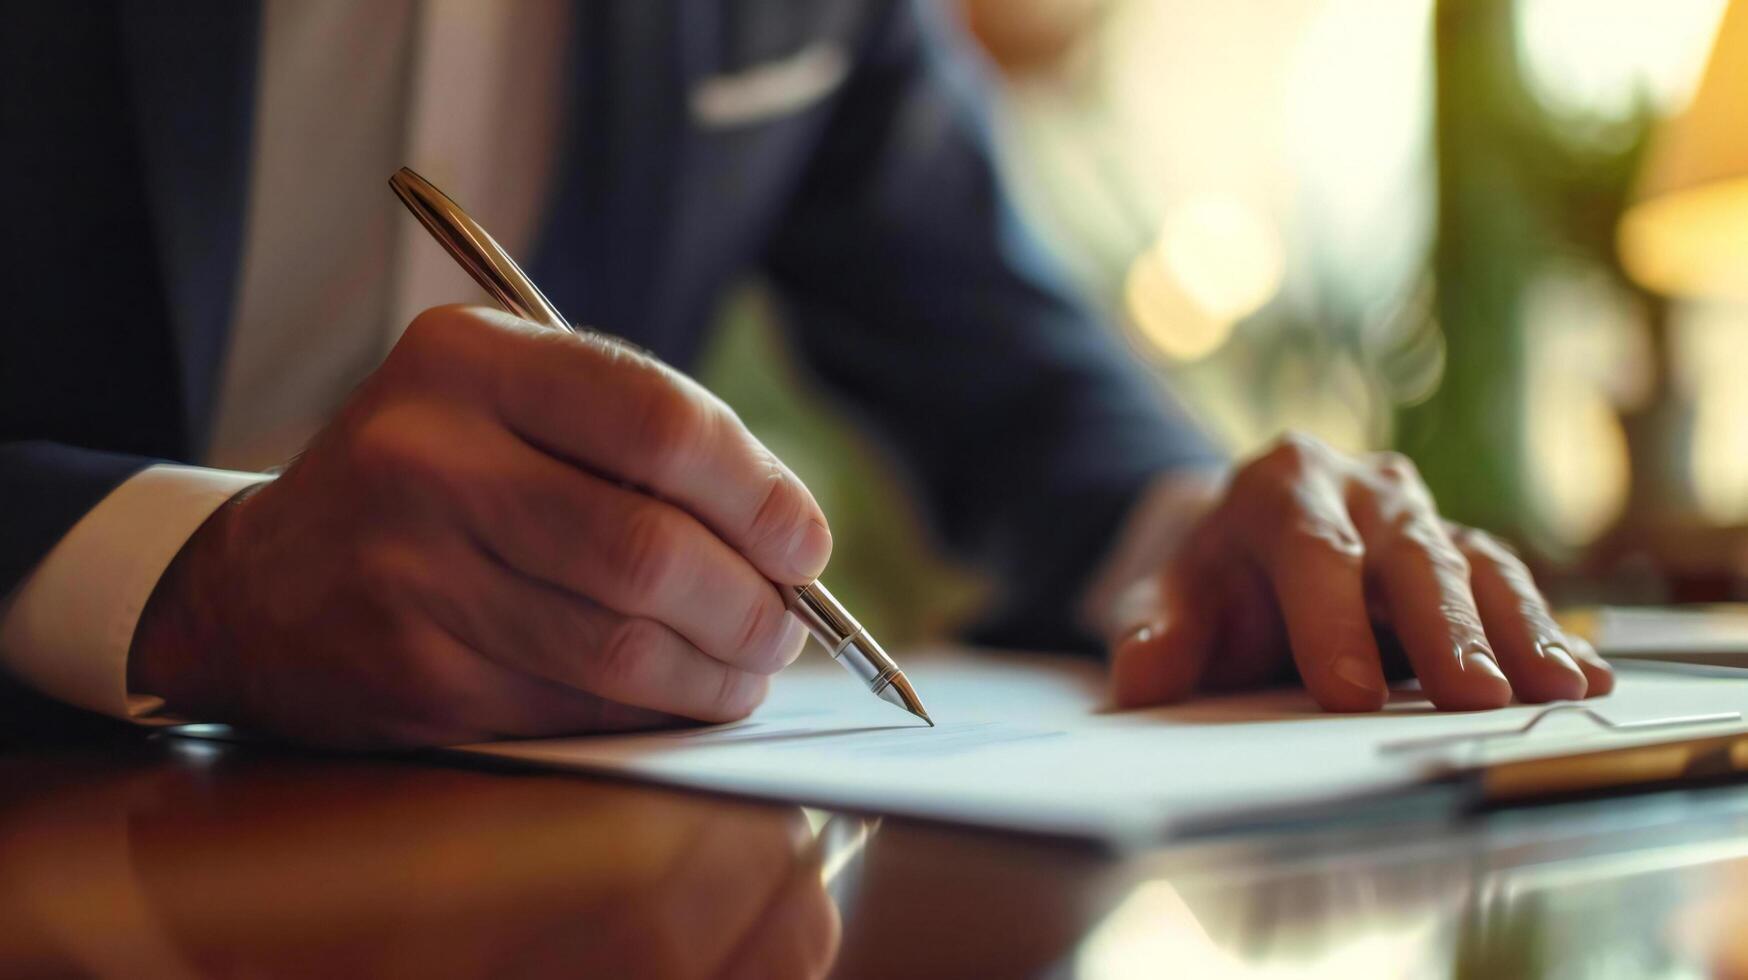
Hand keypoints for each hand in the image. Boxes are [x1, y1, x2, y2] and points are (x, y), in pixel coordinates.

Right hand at [130, 306, 832, 745]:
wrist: (264, 583)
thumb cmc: (432, 479)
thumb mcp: (506, 400)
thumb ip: (636, 435)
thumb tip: (788, 536)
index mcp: (470, 360)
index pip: (658, 422)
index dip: (758, 492)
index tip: (804, 541)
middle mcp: (428, 457)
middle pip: (649, 549)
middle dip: (752, 603)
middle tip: (787, 625)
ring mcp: (411, 572)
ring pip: (620, 644)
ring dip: (716, 671)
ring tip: (748, 665)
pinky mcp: (411, 673)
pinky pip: (575, 705)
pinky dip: (651, 710)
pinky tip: (677, 696)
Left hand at [1107, 433, 1613, 711]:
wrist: (1243, 542)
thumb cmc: (1210, 579)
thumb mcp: (1164, 598)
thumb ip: (1154, 634)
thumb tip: (1142, 674)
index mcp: (1282, 484)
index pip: (1311, 549)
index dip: (1330, 620)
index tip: (1347, 692)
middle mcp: (1364, 488)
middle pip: (1409, 553)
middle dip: (1443, 629)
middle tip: (1471, 698)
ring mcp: (1424, 519)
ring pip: (1476, 565)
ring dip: (1518, 631)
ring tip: (1555, 690)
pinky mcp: (1465, 557)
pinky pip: (1511, 590)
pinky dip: (1547, 633)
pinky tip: (1584, 678)